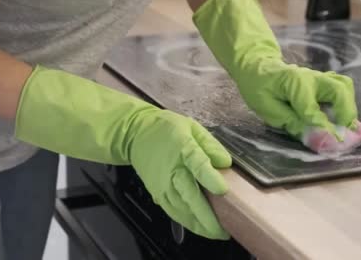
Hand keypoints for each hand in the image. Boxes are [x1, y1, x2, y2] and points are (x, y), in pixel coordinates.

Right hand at [15, 66, 231, 239]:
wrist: (135, 134)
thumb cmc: (166, 129)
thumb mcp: (192, 127)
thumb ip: (210, 145)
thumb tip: (225, 162)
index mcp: (183, 148)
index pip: (198, 165)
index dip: (210, 179)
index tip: (223, 190)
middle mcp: (172, 170)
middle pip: (190, 195)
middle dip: (206, 215)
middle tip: (223, 229)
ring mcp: (163, 184)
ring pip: (181, 209)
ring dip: (198, 224)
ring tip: (215, 233)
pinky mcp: (157, 193)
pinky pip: (173, 212)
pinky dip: (186, 222)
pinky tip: (199, 228)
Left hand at [193, 0, 359, 140]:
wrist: (257, 66)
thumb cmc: (259, 88)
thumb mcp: (268, 110)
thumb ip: (292, 123)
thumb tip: (316, 138)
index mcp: (293, 82)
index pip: (311, 108)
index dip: (320, 127)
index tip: (327, 143)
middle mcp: (311, 77)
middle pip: (339, 89)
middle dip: (345, 113)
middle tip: (343, 133)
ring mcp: (319, 77)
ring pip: (344, 87)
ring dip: (348, 108)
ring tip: (344, 127)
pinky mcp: (324, 81)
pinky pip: (341, 88)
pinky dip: (345, 104)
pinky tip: (340, 119)